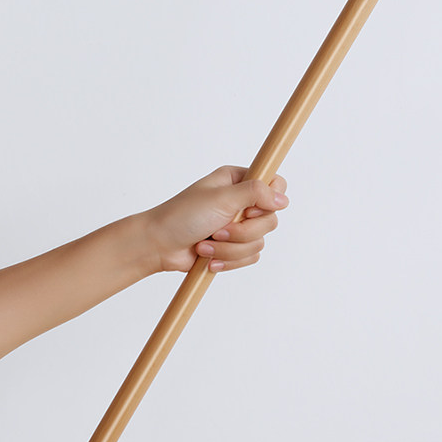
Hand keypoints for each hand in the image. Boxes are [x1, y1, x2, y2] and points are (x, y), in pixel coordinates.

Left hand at [138, 165, 288, 273]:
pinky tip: (209, 258)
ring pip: (258, 242)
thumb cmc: (182, 216)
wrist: (159, 245)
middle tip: (218, 229)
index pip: (275, 184)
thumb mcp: (221, 199)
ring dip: (230, 249)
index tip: (247, 210)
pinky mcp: (233, 247)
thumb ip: (255, 193)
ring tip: (206, 244)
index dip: (268, 202)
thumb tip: (283, 200)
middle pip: (269, 219)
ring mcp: (237, 225)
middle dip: (242, 232)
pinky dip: (229, 260)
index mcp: (237, 180)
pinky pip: (250, 257)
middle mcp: (241, 201)